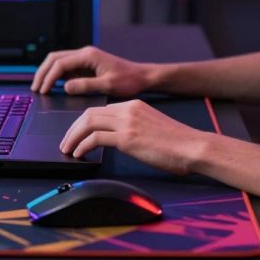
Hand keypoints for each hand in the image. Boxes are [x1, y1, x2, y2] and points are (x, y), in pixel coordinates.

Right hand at [30, 46, 155, 96]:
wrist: (141, 77)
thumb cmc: (129, 80)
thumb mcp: (108, 85)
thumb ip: (86, 85)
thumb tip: (66, 87)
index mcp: (88, 56)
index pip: (60, 63)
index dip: (49, 77)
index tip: (43, 90)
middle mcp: (84, 54)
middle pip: (54, 58)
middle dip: (42, 72)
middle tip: (35, 88)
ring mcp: (84, 59)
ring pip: (58, 61)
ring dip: (47, 73)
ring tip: (40, 87)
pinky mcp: (86, 66)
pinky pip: (66, 68)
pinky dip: (56, 75)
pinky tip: (53, 86)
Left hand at [60, 100, 209, 174]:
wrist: (194, 147)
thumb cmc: (178, 144)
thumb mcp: (151, 128)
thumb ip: (133, 128)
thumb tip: (118, 140)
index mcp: (134, 106)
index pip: (100, 109)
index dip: (83, 122)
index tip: (75, 134)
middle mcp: (129, 109)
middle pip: (89, 113)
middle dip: (72, 128)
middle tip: (65, 142)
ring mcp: (128, 122)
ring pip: (88, 122)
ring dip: (73, 137)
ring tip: (68, 149)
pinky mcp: (128, 137)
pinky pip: (96, 138)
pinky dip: (83, 146)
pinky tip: (80, 154)